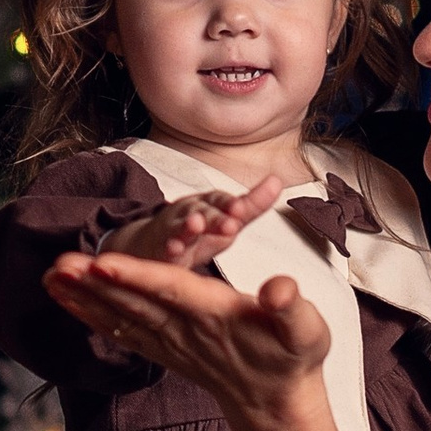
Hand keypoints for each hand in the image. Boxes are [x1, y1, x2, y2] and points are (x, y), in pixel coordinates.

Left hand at [44, 240, 349, 430]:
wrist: (276, 405)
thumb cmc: (293, 357)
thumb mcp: (307, 330)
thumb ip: (292, 308)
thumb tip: (280, 290)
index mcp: (216, 315)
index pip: (171, 292)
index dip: (137, 277)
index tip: (102, 262)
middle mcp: (186, 330)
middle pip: (134, 302)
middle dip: (95, 284)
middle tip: (58, 263)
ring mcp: (171, 343)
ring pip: (121, 315)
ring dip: (83, 297)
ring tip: (49, 277)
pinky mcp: (162, 350)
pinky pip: (121, 331)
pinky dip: (91, 316)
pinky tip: (67, 301)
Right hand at [108, 174, 283, 269]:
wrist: (152, 245)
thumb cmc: (197, 233)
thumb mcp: (227, 219)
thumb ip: (252, 204)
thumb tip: (278, 181)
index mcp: (209, 205)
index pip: (222, 201)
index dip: (231, 204)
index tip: (242, 208)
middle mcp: (190, 212)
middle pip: (204, 212)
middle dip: (216, 216)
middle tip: (231, 222)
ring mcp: (173, 230)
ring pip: (182, 227)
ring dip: (189, 226)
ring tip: (197, 224)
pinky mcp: (160, 249)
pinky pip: (164, 248)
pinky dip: (168, 247)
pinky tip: (174, 249)